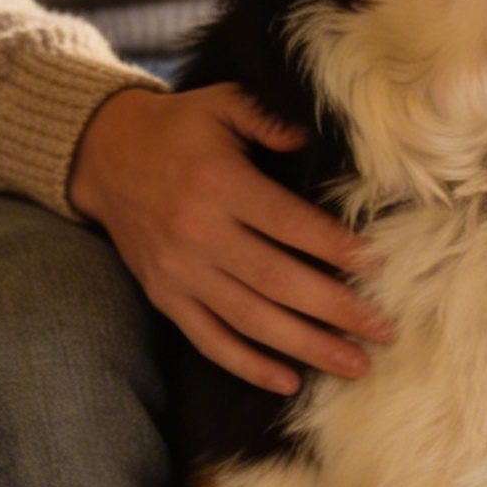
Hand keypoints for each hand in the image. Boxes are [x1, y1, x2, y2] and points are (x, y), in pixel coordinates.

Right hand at [70, 83, 387, 395]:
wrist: (103, 156)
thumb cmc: (180, 129)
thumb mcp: (222, 104)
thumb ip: (269, 117)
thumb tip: (313, 138)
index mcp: (219, 184)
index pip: (287, 223)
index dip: (333, 246)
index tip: (377, 266)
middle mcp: (198, 233)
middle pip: (277, 281)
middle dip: (335, 310)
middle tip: (383, 330)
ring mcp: (179, 272)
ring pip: (250, 320)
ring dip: (306, 347)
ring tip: (355, 365)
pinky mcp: (165, 297)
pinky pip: (209, 340)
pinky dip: (248, 366)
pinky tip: (289, 382)